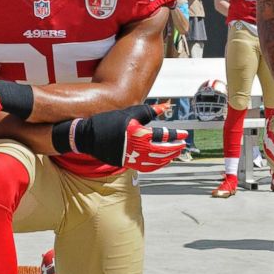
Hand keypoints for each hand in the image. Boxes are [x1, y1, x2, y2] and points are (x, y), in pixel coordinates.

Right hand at [65, 102, 187, 170]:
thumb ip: (149, 111)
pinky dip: (156, 165)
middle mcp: (136, 148)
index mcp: (139, 133)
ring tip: (175, 153)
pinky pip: (146, 167)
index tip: (184, 134)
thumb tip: (166, 106)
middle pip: (162, 151)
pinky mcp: (126, 163)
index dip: (175, 135)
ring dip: (168, 158)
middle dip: (175, 148)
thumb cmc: (109, 121)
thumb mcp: (130, 113)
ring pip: (155, 161)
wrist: (88, 136)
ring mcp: (131, 157)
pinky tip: (162, 161)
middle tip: (183, 145)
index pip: (163, 136)